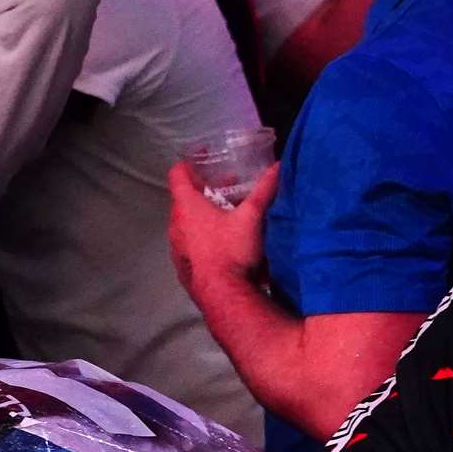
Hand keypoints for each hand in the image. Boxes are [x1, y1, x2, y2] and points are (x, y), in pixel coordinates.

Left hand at [167, 160, 277, 297]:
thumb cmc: (231, 250)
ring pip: (187, 223)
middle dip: (204, 190)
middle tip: (226, 186)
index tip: (202, 156)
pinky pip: (190, 244)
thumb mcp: (251, 217)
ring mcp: (176, 247)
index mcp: (186, 207)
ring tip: (228, 214)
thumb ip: (264, 191)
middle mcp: (175, 224)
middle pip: (184, 199)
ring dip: (204, 215)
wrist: (221, 295)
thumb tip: (277, 168)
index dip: (188, 162)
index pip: (177, 174)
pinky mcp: (183, 265)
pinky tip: (222, 242)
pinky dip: (202, 236)